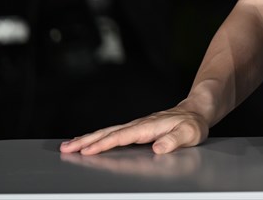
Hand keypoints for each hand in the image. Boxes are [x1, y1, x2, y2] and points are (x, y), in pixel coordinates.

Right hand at [59, 106, 209, 155]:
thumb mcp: (190, 133)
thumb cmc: (193, 125)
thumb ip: (175, 140)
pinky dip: (98, 138)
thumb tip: (158, 148)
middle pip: (109, 132)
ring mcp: (136, 126)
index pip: (123, 136)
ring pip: (108, 132)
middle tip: (66, 148)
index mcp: (149, 127)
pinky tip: (88, 142)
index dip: (105, 143)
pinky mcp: (136, 129)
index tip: (87, 150)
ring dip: (87, 139)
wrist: (196, 112)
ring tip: (68, 146)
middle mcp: (139, 125)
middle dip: (87, 140)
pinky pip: (113, 133)